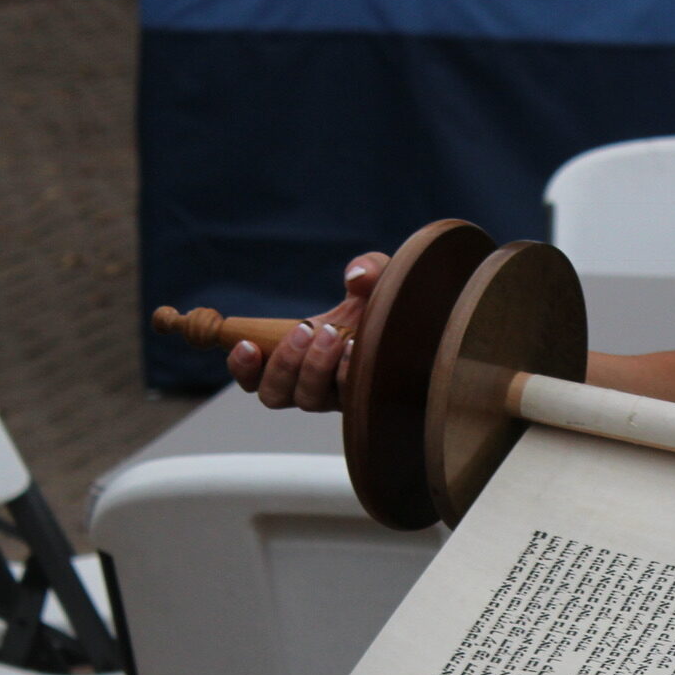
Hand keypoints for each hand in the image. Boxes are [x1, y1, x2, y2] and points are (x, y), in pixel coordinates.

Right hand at [227, 251, 389, 410]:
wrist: (432, 334)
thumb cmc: (395, 310)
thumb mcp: (380, 280)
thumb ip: (368, 268)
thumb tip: (356, 276)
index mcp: (297, 356)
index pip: (254, 376)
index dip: (242, 367)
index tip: (246, 343)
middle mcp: (313, 382)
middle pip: (273, 394)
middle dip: (283, 361)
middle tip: (306, 329)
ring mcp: (338, 397)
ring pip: (305, 399)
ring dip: (312, 367)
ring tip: (333, 335)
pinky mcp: (364, 405)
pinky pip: (344, 401)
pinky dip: (345, 375)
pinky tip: (356, 349)